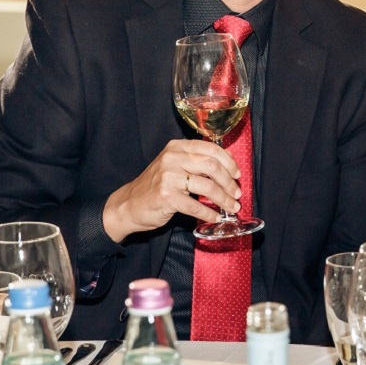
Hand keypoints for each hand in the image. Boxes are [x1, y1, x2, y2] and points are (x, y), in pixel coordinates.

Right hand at [102, 139, 242, 241]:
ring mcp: (168, 177)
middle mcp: (173, 158)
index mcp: (177, 147)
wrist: (128, 205)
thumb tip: (229, 167)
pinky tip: (216, 217)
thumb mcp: (174, 165)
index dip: (229, 162)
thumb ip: (196, 162)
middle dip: (229, 182)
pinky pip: (195, 206)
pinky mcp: (166, 197)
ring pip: (207, 187)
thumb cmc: (156, 185)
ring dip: (224, 199)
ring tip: (232, 207)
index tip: (237, 174)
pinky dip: (209, 213)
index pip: (211, 149)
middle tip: (237, 194)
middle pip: (212, 167)